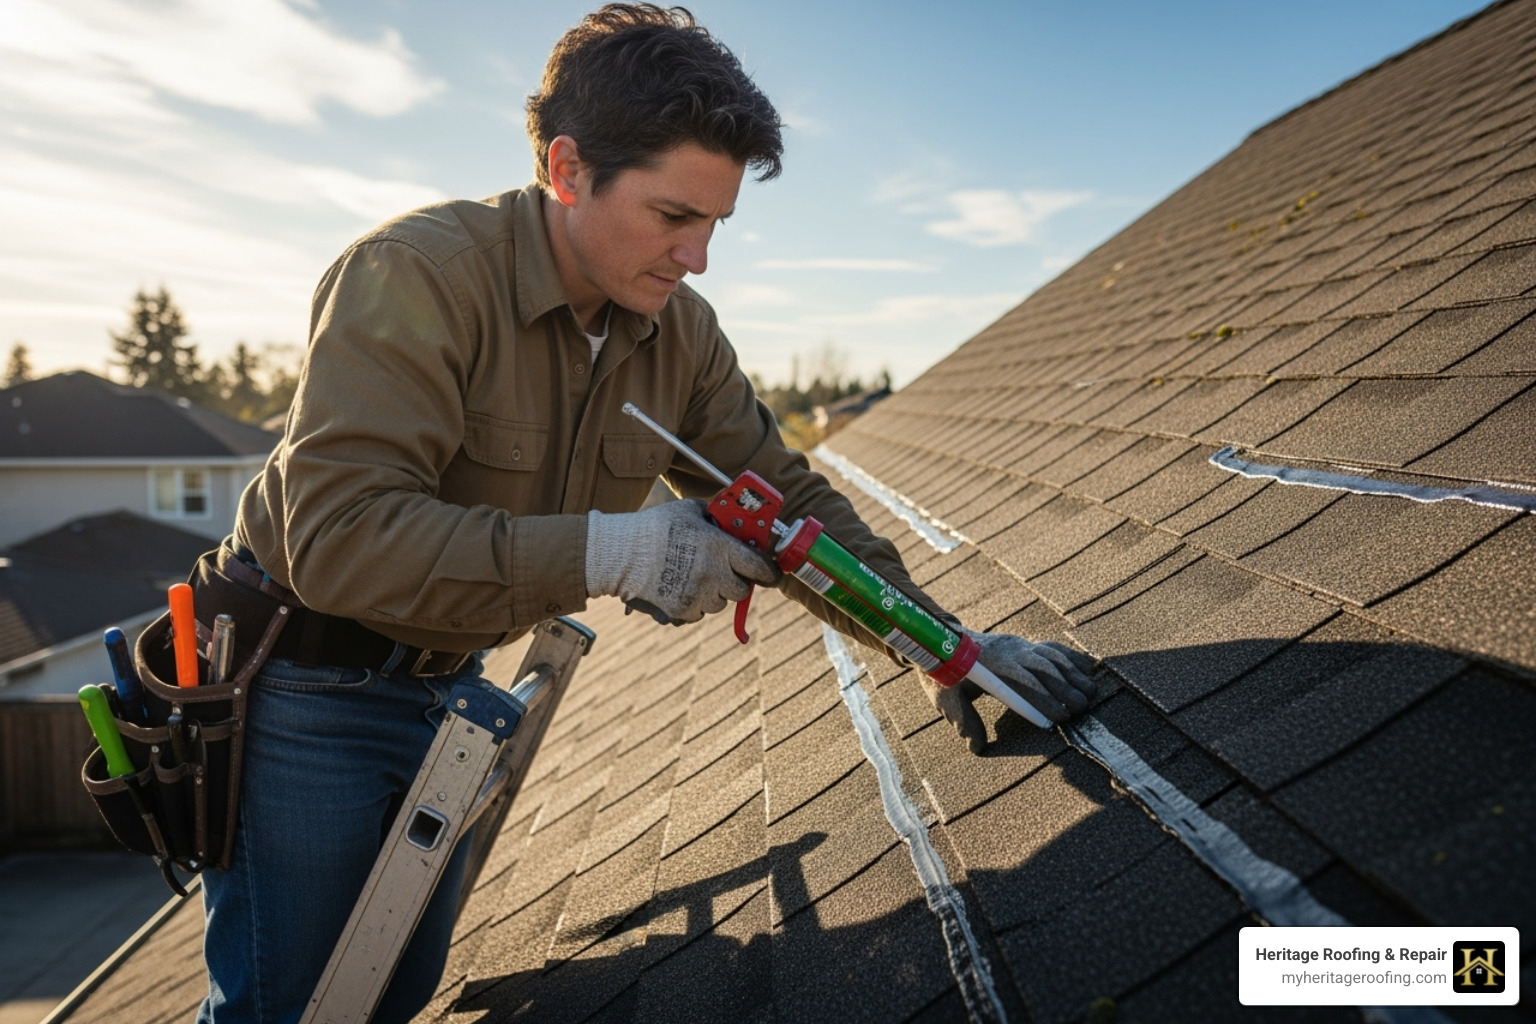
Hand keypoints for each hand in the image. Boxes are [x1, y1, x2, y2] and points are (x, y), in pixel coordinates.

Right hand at [585, 499, 779, 624]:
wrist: (621, 553)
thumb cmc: (655, 527)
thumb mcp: (690, 512)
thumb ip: (714, 519)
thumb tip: (731, 524)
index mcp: (719, 547)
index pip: (758, 567)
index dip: (768, 573)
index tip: (771, 575)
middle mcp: (713, 574)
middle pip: (740, 591)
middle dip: (736, 583)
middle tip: (724, 574)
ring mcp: (698, 595)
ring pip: (719, 604)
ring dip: (713, 594)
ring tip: (694, 578)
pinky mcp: (682, 611)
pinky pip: (698, 613)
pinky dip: (694, 605)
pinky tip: (679, 588)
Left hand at [923, 629, 1097, 753]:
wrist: (942, 640)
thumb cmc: (944, 672)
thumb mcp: (945, 696)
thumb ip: (962, 719)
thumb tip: (977, 747)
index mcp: (990, 665)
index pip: (1022, 682)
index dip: (1043, 699)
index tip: (1060, 717)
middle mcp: (1009, 652)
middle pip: (1044, 668)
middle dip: (1066, 688)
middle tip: (1083, 709)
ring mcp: (1018, 645)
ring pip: (1051, 657)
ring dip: (1073, 674)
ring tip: (1092, 693)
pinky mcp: (1023, 643)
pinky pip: (1051, 647)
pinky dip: (1071, 656)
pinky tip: (1088, 667)